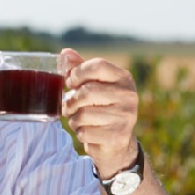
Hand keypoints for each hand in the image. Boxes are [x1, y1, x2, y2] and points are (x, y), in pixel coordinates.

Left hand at [60, 48, 138, 177]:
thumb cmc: (100, 107)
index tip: (71, 82)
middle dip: (71, 101)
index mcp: (123, 78)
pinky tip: (88, 132)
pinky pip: (84, 132)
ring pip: (83, 114)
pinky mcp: (118, 136)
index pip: (98, 65)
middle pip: (86, 91)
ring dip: (73, 119)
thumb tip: (65, 53)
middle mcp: (129, 95)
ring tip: (79, 120)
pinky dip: (79, 133)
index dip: (77, 73)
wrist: (116, 141)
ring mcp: (126, 117)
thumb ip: (79, 68)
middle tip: (70, 106)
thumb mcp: (93, 84)